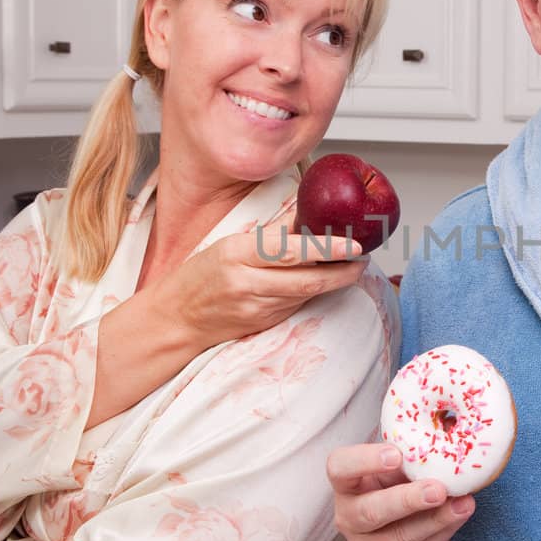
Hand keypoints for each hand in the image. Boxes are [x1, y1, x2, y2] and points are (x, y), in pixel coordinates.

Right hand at [159, 225, 366, 347]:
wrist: (177, 319)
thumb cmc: (200, 276)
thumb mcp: (228, 244)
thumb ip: (268, 236)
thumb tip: (306, 215)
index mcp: (237, 254)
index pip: (288, 251)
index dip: (325, 248)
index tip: (352, 245)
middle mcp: (247, 283)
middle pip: (306, 280)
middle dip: (342, 271)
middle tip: (363, 259)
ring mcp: (256, 308)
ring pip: (306, 294)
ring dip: (333, 281)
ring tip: (352, 266)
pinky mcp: (263, 324)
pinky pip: (296, 305)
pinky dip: (313, 292)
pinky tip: (324, 282)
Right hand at [327, 443, 473, 540]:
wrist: (409, 531)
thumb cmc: (399, 486)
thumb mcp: (400, 468)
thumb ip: (411, 458)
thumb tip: (444, 448)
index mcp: (346, 484)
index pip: (339, 468)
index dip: (364, 461)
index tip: (396, 455)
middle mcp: (348, 518)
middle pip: (370, 511)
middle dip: (406, 500)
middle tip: (438, 489)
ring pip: (399, 537)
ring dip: (435, 519)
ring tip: (463, 503)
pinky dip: (444, 532)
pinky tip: (460, 516)